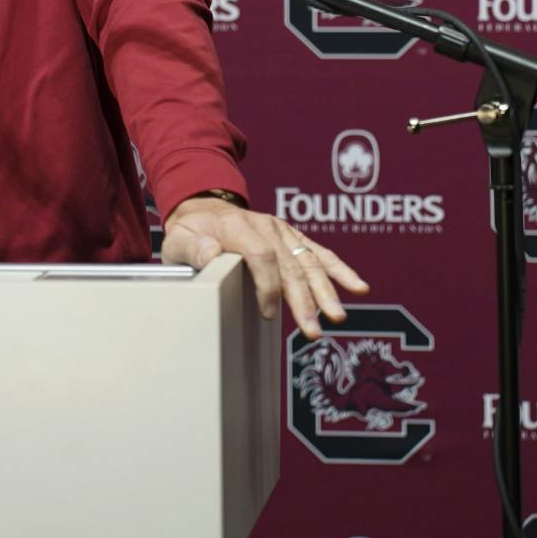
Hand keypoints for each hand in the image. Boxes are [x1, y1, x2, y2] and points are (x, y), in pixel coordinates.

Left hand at [160, 196, 367, 339]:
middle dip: (303, 299)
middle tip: (313, 330)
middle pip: (289, 264)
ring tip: (337, 317)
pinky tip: (359, 288)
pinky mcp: (293, 237)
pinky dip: (340, 270)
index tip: (268, 314)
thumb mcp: (177, 238)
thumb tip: (210, 253)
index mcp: (236, 227)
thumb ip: (192, 248)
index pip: (259, 255)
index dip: (267, 285)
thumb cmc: (191, 231)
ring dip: (325, 291)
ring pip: (309, 262)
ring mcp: (281, 231)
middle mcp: (265, 227)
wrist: (204, 207)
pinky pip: (319, 253)